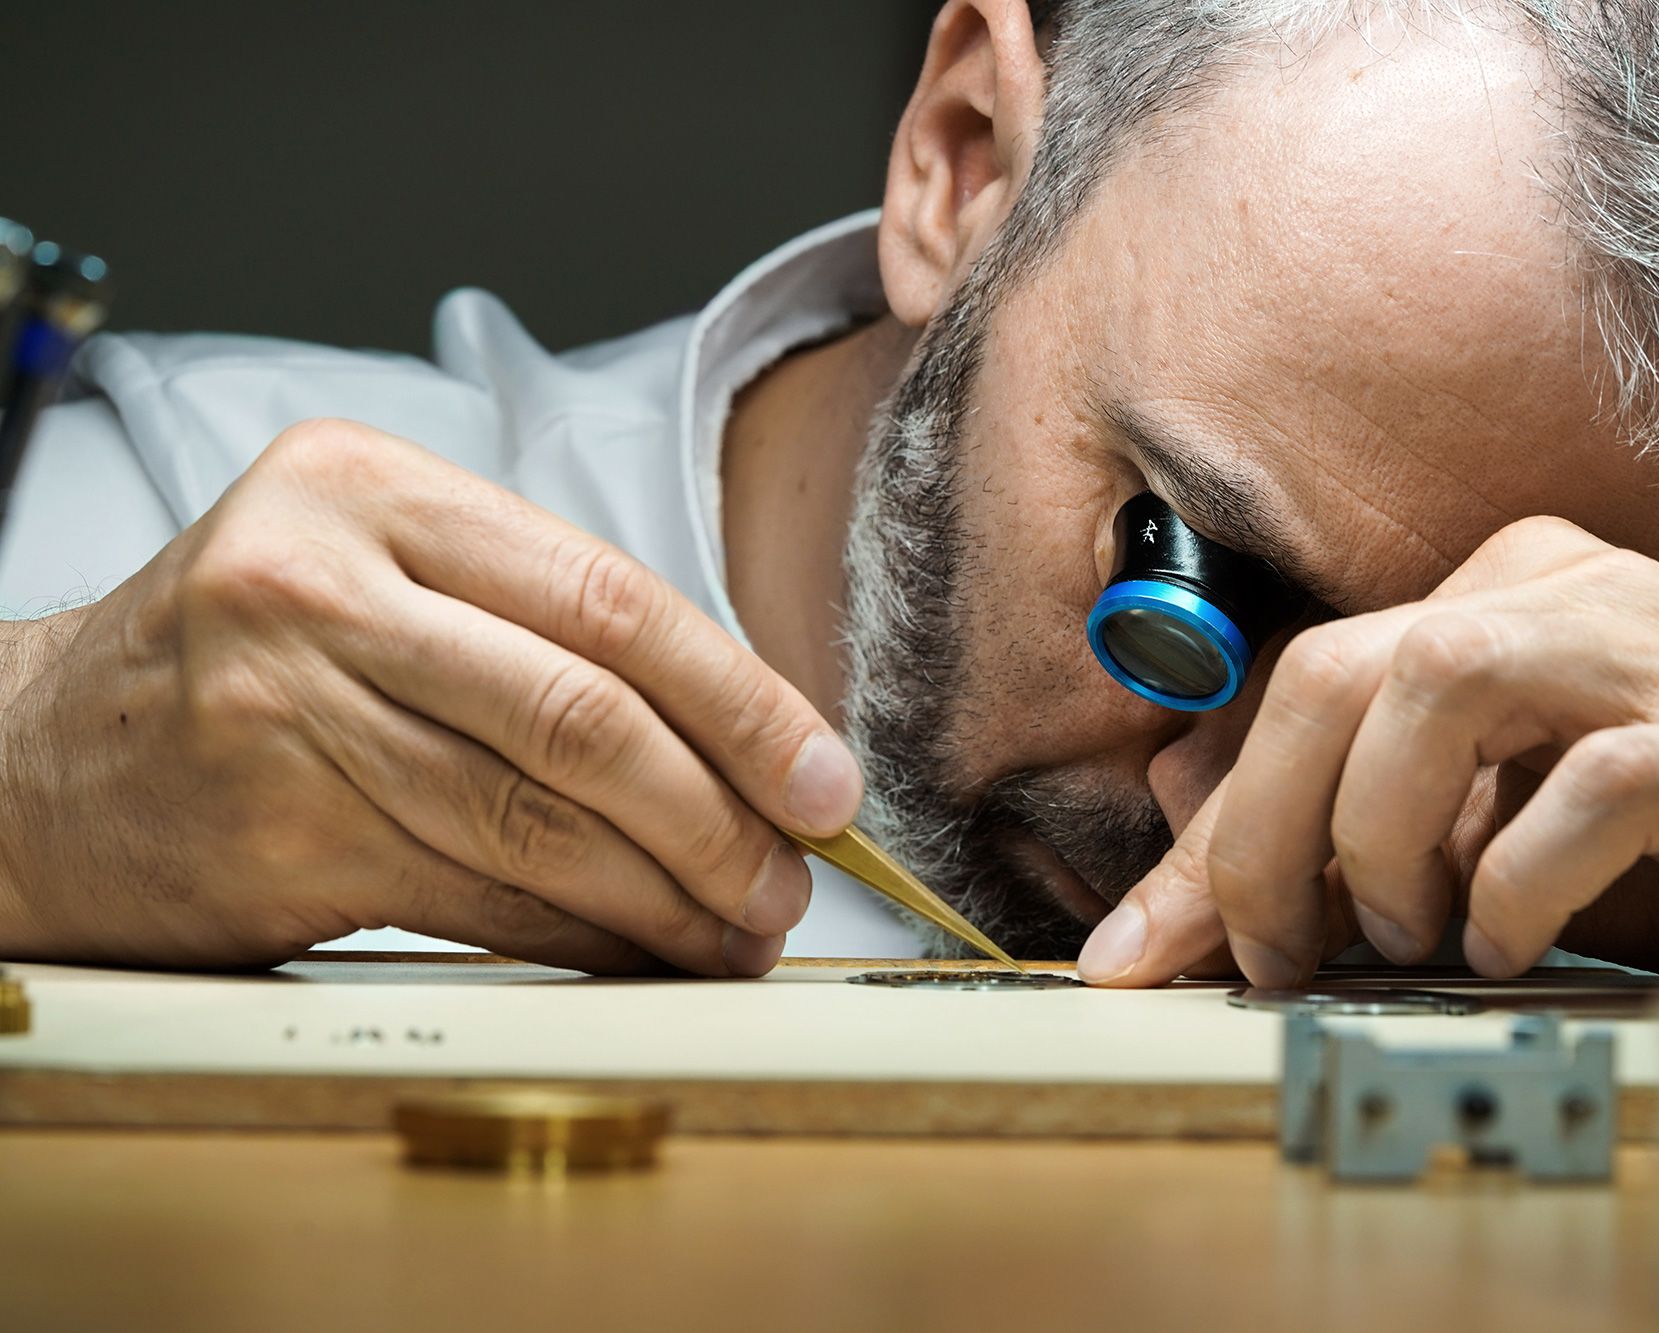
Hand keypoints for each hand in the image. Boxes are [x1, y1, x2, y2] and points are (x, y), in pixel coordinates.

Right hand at [0, 419, 862, 973]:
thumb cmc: (250, 664)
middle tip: (793, 875)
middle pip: (586, 712)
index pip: (609, 598)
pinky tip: (640, 950)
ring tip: (738, 927)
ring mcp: (281, 709)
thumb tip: (745, 740)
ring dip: (666, 893)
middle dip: (722, 811)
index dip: (741, 700)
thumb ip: (537, 629)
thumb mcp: (377, 580)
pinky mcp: (270, 833)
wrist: (36, 758)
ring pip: (538, 819)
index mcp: (373, 488)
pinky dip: (581, 934)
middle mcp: (320, 583)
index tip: (823, 776)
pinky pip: (475, 897)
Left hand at [1081, 516, 1658, 983]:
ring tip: (1408, 935)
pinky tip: (1511, 940)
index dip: (1215, 822)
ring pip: (1439, 679)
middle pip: (1339, 666)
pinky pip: (1589, 784)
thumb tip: (1172, 828)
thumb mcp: (1481, 829)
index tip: (1150, 947)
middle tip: (1276, 955)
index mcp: (1499, 594)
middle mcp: (1571, 596)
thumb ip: (1341, 815)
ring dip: (1382, 835)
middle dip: (1264, 833)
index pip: (1302, 677)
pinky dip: (1517, 882)